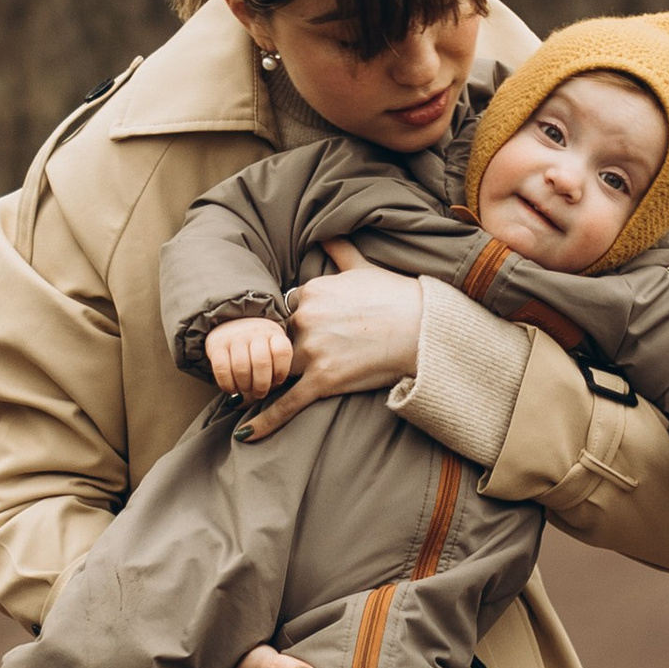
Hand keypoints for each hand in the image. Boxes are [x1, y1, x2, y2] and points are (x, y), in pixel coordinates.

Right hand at [205, 316, 294, 401]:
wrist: (232, 323)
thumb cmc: (257, 346)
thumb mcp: (272, 349)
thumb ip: (276, 368)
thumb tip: (268, 396)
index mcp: (274, 333)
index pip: (282, 351)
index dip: (281, 371)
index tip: (277, 380)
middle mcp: (255, 332)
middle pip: (261, 363)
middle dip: (261, 385)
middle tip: (259, 393)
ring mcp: (234, 337)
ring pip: (241, 368)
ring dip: (244, 386)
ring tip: (246, 388)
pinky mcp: (216, 345)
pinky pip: (222, 370)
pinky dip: (228, 385)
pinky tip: (232, 388)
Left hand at [235, 242, 423, 440]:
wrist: (423, 327)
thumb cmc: (396, 296)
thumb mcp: (363, 266)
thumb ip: (339, 250)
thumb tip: (327, 234)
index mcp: (310, 292)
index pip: (282, 309)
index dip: (285, 323)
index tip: (289, 332)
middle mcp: (306, 320)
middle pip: (274, 340)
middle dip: (272, 351)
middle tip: (266, 363)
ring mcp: (313, 352)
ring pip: (274, 368)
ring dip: (261, 381)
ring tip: (247, 393)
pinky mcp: (323, 381)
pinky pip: (287, 403)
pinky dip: (265, 419)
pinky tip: (245, 433)